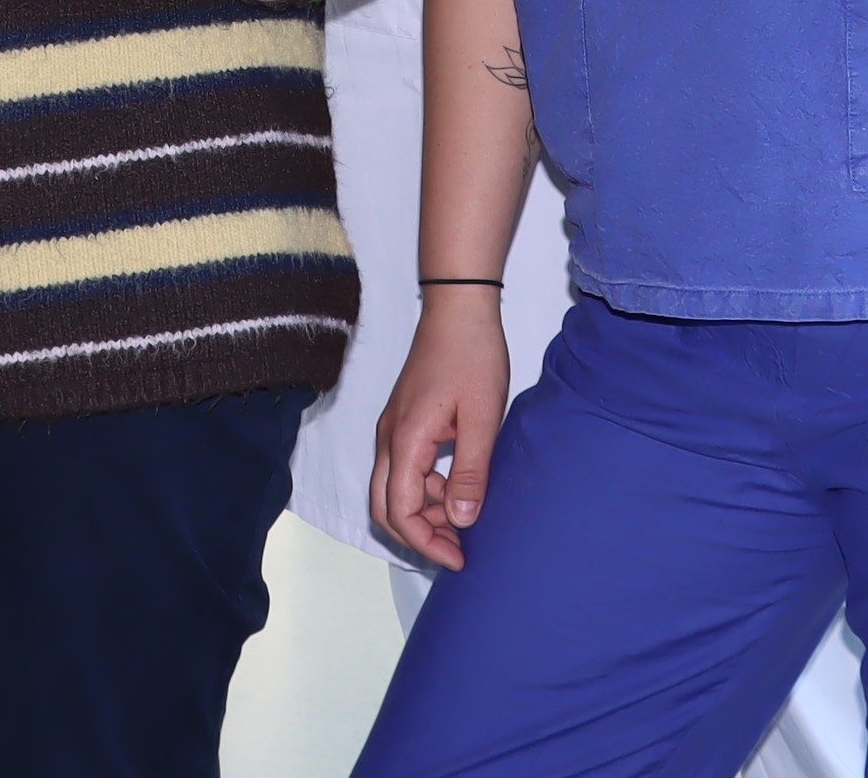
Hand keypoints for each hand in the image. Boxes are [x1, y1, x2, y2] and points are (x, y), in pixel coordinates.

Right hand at [371, 287, 511, 570]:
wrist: (458, 309)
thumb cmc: (472, 357)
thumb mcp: (482, 419)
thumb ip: (471, 472)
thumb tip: (463, 521)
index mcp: (405, 440)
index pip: (399, 510)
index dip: (426, 543)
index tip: (459, 558)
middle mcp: (389, 438)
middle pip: (384, 506)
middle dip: (417, 535)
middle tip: (458, 548)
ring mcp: (393, 428)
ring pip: (392, 489)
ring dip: (422, 511)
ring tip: (466, 516)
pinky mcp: (404, 420)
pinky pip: (403, 469)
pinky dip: (424, 489)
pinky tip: (458, 486)